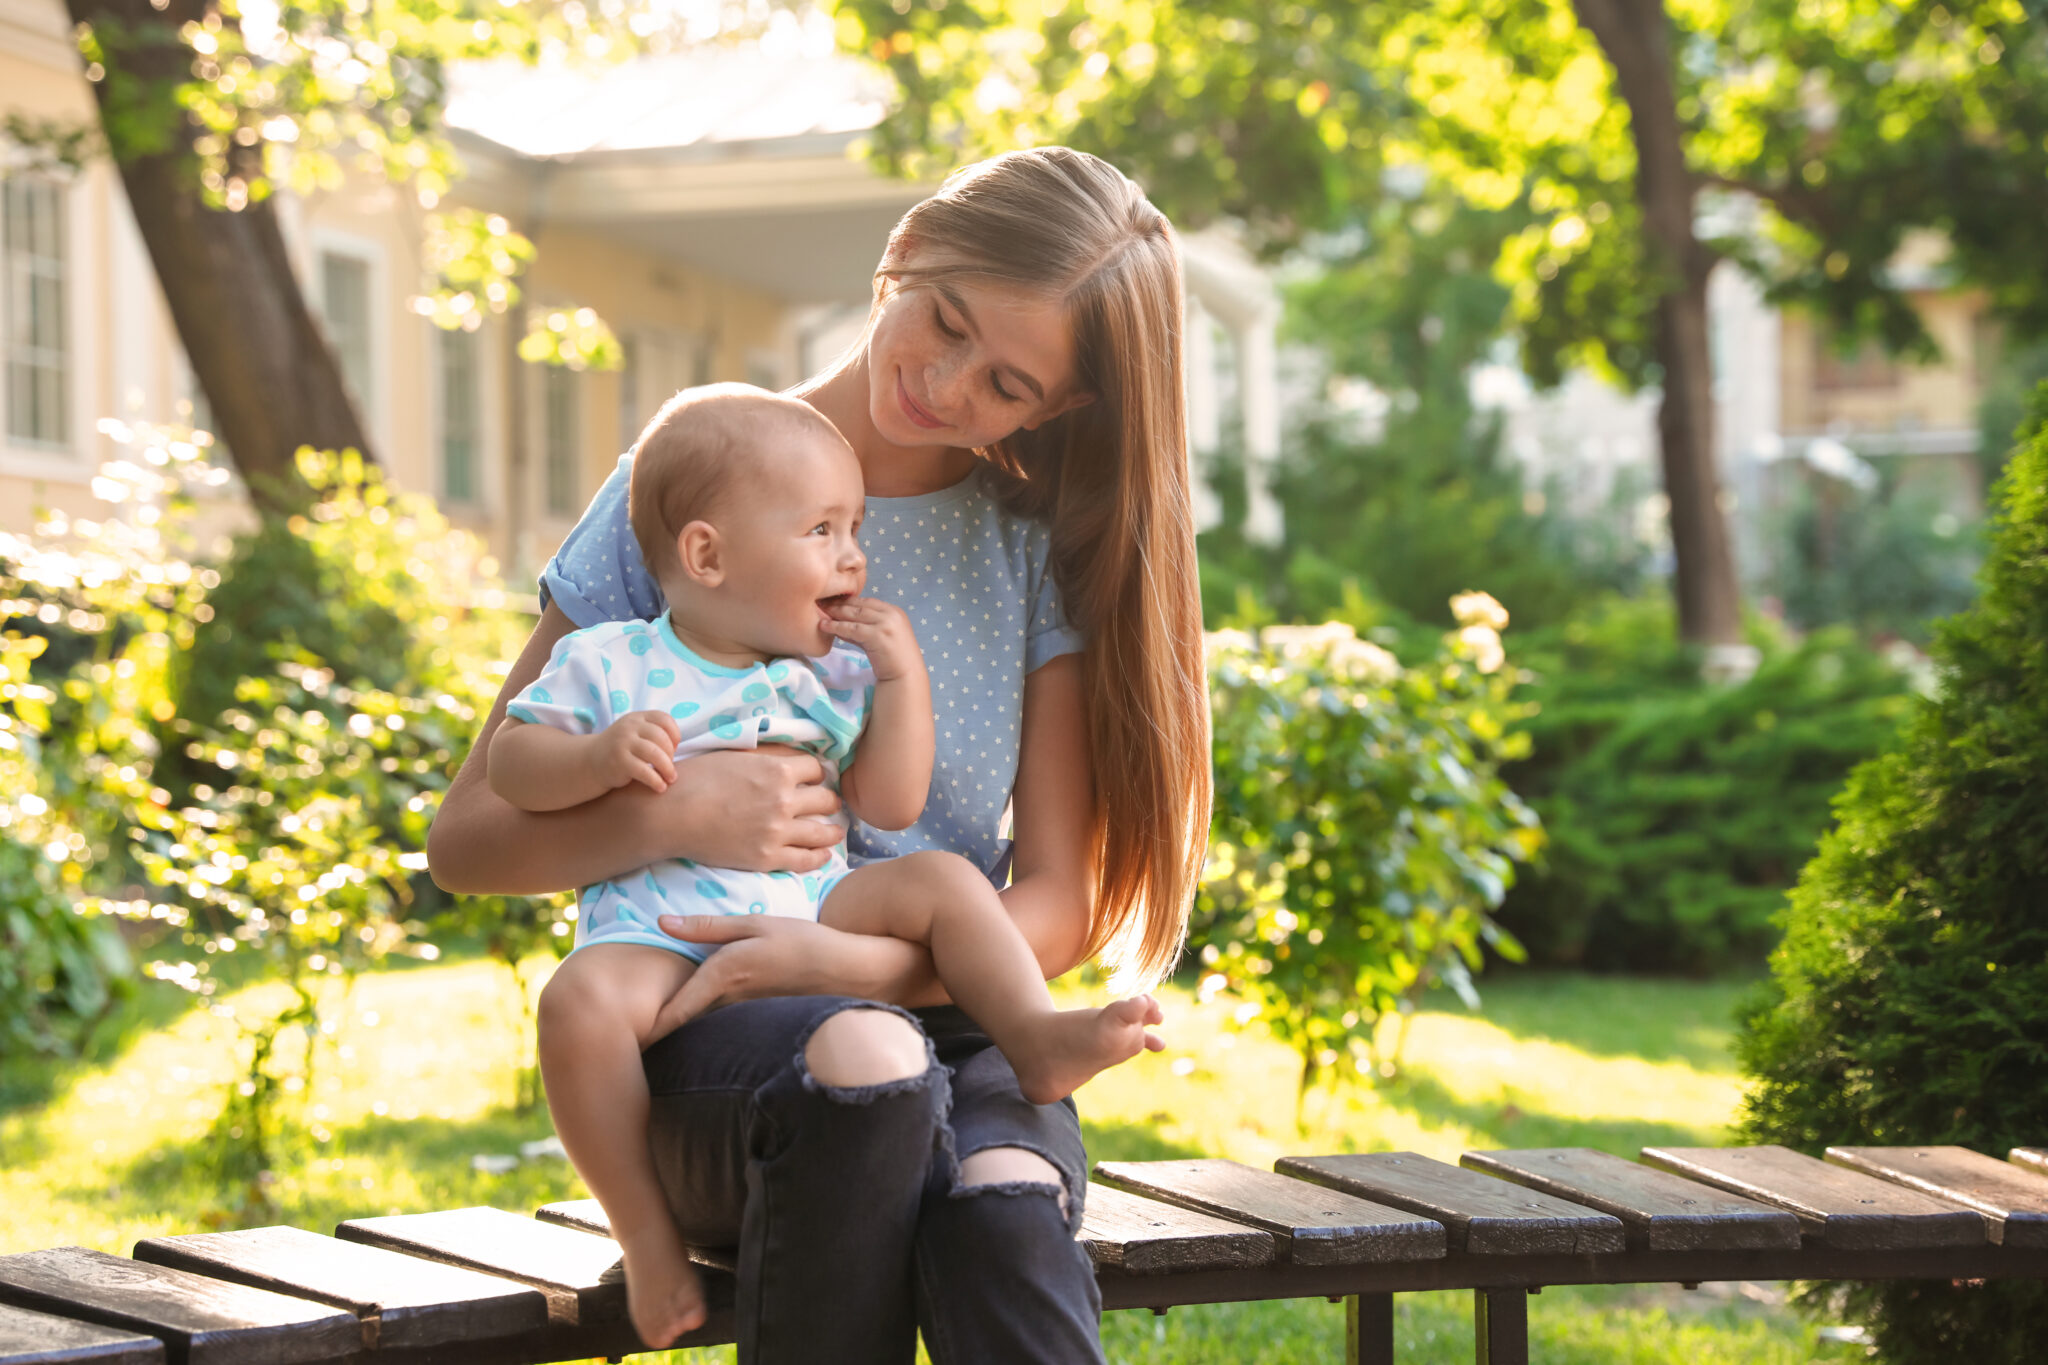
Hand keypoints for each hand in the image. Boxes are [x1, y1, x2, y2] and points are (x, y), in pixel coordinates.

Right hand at [588, 711, 681, 792]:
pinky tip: (660, 787)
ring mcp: (623, 743)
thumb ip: (654, 732)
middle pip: (662, 738)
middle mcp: (629, 727)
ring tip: (671, 779)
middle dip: (671, 755)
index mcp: (637, 718)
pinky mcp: (619, 762)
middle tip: (671, 768)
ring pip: (655, 754)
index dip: (674, 734)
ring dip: (668, 768)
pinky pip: (644, 771)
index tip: (674, 748)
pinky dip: (656, 781)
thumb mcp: (635, 733)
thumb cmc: (622, 749)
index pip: (664, 719)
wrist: (591, 762)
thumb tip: (678, 745)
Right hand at [646, 744, 844, 872]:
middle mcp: (784, 800)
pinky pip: (805, 860)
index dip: (816, 773)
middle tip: (828, 804)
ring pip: (823, 832)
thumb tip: (795, 754)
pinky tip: (824, 854)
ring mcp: (778, 831)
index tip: (815, 778)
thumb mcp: (737, 754)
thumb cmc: (698, 778)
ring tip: (835, 831)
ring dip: (832, 830)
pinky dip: (819, 857)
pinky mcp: (767, 857)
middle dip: (828, 800)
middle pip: (826, 800)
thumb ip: (769, 755)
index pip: (816, 769)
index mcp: (778, 770)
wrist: (672, 814)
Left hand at [646, 913, 933, 1035]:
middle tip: (619, 1034)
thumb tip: (660, 921)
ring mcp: (744, 1014)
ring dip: (675, 1031)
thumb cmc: (803, 941)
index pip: (673, 1010)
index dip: (643, 1025)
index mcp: (724, 975)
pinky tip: (692, 1025)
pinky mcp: (758, 1018)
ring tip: (644, 1035)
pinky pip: (720, 1024)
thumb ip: (708, 925)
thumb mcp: (754, 923)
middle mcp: (730, 1001)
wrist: (851, 970)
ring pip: (700, 1026)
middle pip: (682, 1024)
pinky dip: (702, 1025)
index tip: (616, 1032)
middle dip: (652, 1032)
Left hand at [824, 596, 925, 682]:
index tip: (831, 600)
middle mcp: (891, 614)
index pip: (867, 601)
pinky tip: (824, 626)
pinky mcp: (878, 635)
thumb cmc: (893, 660)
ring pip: (854, 614)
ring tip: (819, 612)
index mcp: (894, 611)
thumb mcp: (878, 639)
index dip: (848, 601)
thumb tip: (838, 623)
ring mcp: (886, 624)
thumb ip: (862, 629)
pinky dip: (836, 626)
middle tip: (820, 602)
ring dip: (835, 613)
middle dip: (839, 603)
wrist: (906, 677)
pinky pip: (852, 628)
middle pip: (859, 605)